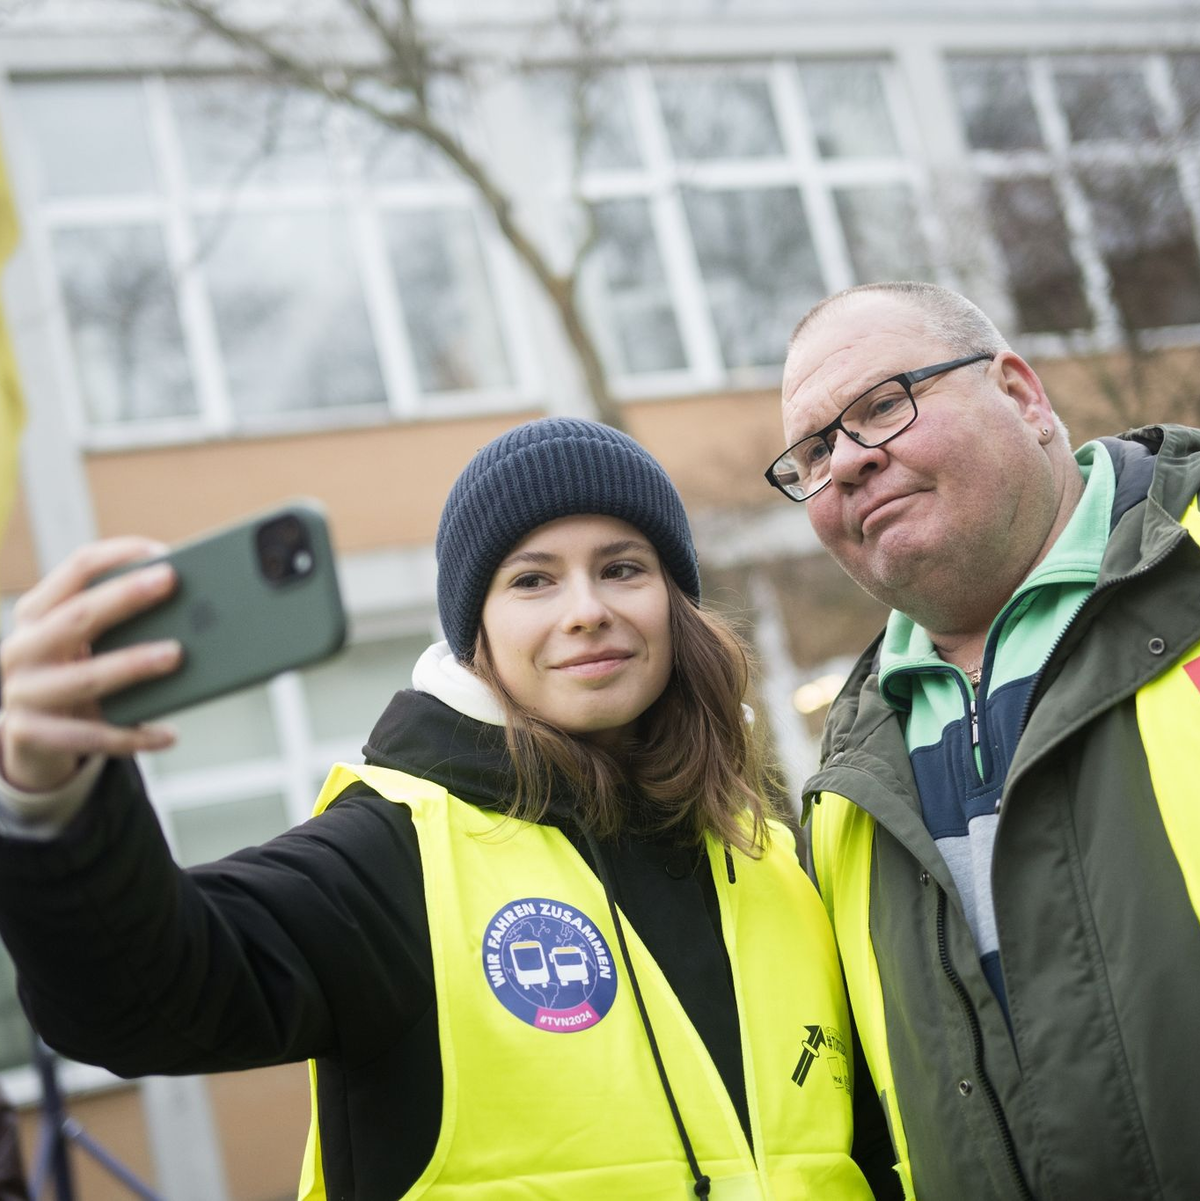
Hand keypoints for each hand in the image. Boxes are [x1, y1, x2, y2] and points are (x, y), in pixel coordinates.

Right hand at [0, 538, 183, 791]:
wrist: (29, 739)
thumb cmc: (73, 675)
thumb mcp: (84, 644)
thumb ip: (118, 624)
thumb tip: (190, 608)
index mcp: (35, 614)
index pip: (74, 570)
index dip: (116, 556)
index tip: (160, 551)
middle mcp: (21, 649)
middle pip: (76, 617)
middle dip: (124, 597)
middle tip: (171, 581)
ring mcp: (22, 694)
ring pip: (85, 678)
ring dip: (133, 664)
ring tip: (178, 654)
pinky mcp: (30, 736)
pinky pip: (91, 736)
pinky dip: (133, 735)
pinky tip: (170, 734)